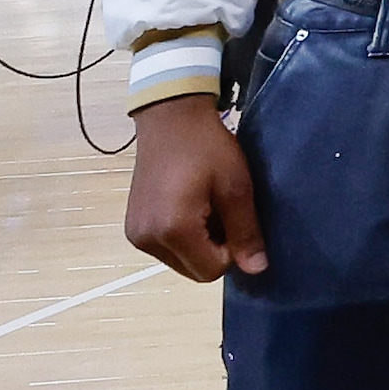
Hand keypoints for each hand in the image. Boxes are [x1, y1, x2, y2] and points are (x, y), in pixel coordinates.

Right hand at [124, 95, 269, 278]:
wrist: (170, 118)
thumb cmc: (208, 148)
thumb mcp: (236, 187)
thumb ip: (245, 232)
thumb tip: (257, 270)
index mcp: (173, 231)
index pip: (211, 271)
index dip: (231, 250)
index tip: (234, 218)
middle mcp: (148, 240)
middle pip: (193, 271)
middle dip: (213, 250)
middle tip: (220, 211)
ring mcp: (135, 236)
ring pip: (179, 262)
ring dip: (197, 244)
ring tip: (203, 205)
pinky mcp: (132, 228)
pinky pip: (165, 249)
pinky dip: (180, 237)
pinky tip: (186, 206)